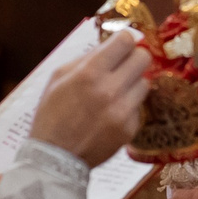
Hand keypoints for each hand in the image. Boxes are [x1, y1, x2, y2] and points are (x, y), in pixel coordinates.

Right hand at [28, 34, 152, 166]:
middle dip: (133, 57)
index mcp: (89, 73)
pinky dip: (129, 106)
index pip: (126, 41)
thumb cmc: (52, 114)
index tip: (119, 46)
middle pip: (143, 58)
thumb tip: (110, 44)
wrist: (55, 158)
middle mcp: (110, 90)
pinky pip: (139, 107)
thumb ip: (86, 58)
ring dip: (132, 83)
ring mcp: (123, 111)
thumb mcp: (58, 77)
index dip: (123, 40)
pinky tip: (112, 113)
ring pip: (145, 82)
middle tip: (124, 65)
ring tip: (116, 92)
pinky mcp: (130, 129)